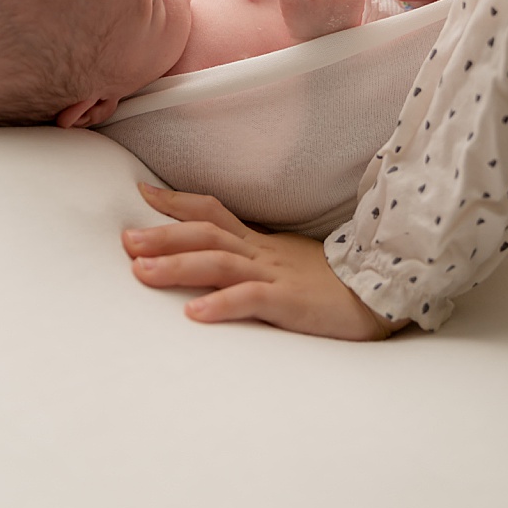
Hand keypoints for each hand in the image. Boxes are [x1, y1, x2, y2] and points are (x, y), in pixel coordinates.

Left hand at [122, 185, 402, 339]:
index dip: (177, 202)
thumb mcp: (288, 263)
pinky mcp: (290, 303)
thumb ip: (255, 258)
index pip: (213, 212)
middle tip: (124, 238)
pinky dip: (221, 305)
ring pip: (218, 262)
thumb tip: (219, 256)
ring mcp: (276, 275)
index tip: (141, 192)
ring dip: (176, 265)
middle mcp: (263, 252)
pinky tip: (194, 315)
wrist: (382, 292)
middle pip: (205, 233)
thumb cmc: (333, 283)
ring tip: (139, 271)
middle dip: (162, 234)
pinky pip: (252, 300)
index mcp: (261, 242)